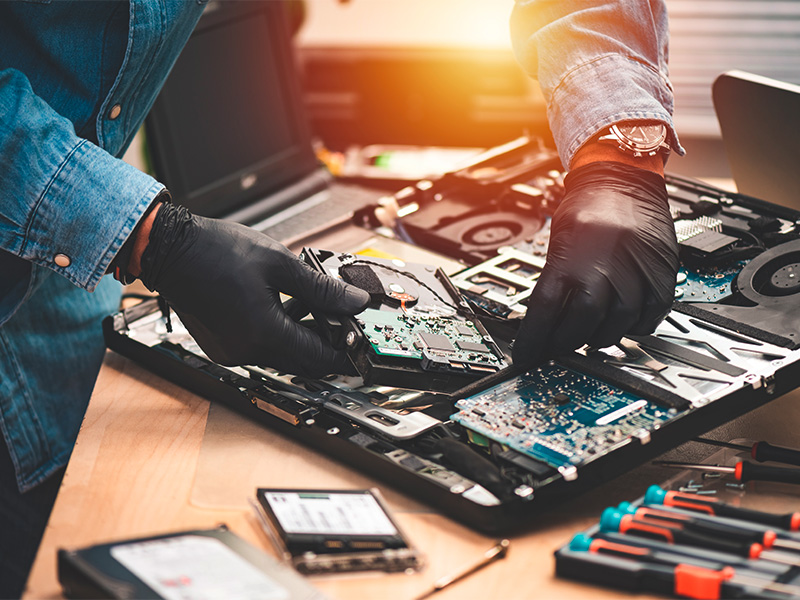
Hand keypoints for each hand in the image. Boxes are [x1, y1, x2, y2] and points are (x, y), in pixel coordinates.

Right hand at [137, 203, 369, 375]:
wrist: (170, 250)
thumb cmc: (215, 251)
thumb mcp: (280, 264)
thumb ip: (322, 288)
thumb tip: (355, 301)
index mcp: (263, 333)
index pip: (319, 357)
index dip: (347, 354)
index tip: (363, 349)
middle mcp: (246, 350)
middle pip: (303, 362)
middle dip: (328, 346)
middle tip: (346, 326)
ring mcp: (232, 351)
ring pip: (283, 356)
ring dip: (304, 338)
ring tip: (319, 309)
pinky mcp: (223, 346)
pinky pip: (263, 349)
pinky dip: (281, 335)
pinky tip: (290, 308)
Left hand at [512, 161, 677, 365]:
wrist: (622, 179)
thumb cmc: (587, 208)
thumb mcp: (557, 243)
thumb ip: (555, 282)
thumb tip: (546, 322)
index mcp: (569, 259)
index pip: (544, 313)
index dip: (533, 341)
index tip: (525, 358)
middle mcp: (603, 268)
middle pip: (581, 324)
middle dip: (566, 341)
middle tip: (559, 345)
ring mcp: (635, 272)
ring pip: (617, 325)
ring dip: (599, 336)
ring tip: (589, 333)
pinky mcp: (661, 275)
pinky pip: (649, 317)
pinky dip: (633, 327)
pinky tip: (620, 322)